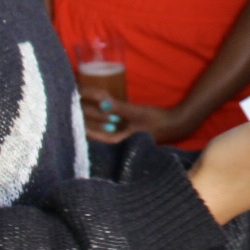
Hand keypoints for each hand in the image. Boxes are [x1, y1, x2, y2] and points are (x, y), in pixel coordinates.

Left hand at [82, 93, 198, 144]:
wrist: (176, 124)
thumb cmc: (157, 120)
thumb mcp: (136, 113)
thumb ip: (118, 108)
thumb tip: (101, 103)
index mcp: (118, 143)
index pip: (93, 138)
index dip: (82, 128)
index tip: (72, 118)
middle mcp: (118, 145)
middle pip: (95, 138)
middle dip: (86, 126)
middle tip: (74, 114)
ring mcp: (122, 141)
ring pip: (102, 134)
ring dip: (94, 125)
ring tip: (82, 115)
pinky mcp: (127, 136)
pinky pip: (109, 131)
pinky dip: (103, 125)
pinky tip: (99, 117)